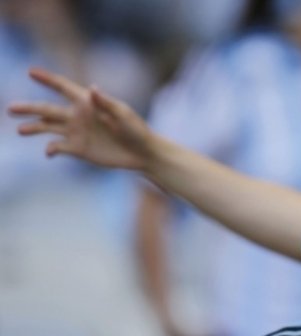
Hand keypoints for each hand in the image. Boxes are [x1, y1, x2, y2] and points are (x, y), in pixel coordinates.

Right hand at [8, 67, 156, 170]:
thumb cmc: (136, 129)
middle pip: (47, 109)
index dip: (47, 79)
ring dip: (33, 128)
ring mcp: (76, 132)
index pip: (63, 87)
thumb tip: (92, 88)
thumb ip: (105, 102)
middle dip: (29, 108)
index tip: (31, 71)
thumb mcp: (123, 114)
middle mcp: (77, 116)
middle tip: (10, 108)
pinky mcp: (79, 149)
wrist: (142, 153)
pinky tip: (49, 152)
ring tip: (20, 130)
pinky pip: (59, 147)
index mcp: (87, 102)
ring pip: (48, 128)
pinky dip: (51, 149)